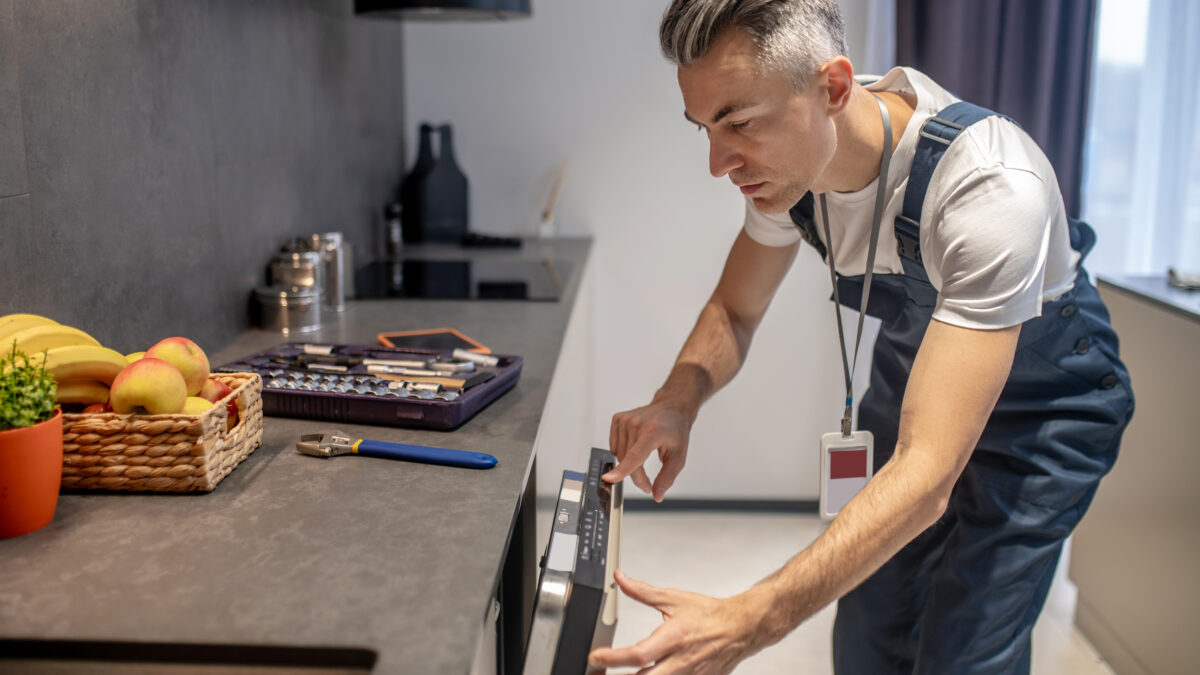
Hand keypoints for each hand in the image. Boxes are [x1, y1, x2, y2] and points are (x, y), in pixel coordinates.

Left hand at [588, 570, 762, 673]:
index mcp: (673, 638)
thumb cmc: (709, 615)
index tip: (596, 656)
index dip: (613, 658)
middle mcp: (680, 661)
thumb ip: (642, 591)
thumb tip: (621, 580)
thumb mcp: (672, 598)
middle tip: (598, 673)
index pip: (639, 653)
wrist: (740, 628)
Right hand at [605, 399, 691, 500]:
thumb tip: (657, 495)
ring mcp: (625, 420)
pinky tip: (635, 446)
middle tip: (648, 483)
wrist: (671, 408)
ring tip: (645, 457)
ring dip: (629, 464)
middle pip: (627, 461)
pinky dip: (623, 453)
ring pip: (619, 455)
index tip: (609, 479)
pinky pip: (614, 446)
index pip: (634, 455)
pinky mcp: (617, 419)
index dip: (622, 470)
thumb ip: (667, 478)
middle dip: (637, 477)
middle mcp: (636, 423)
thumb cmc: (676, 430)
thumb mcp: (678, 457)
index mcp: (653, 432)